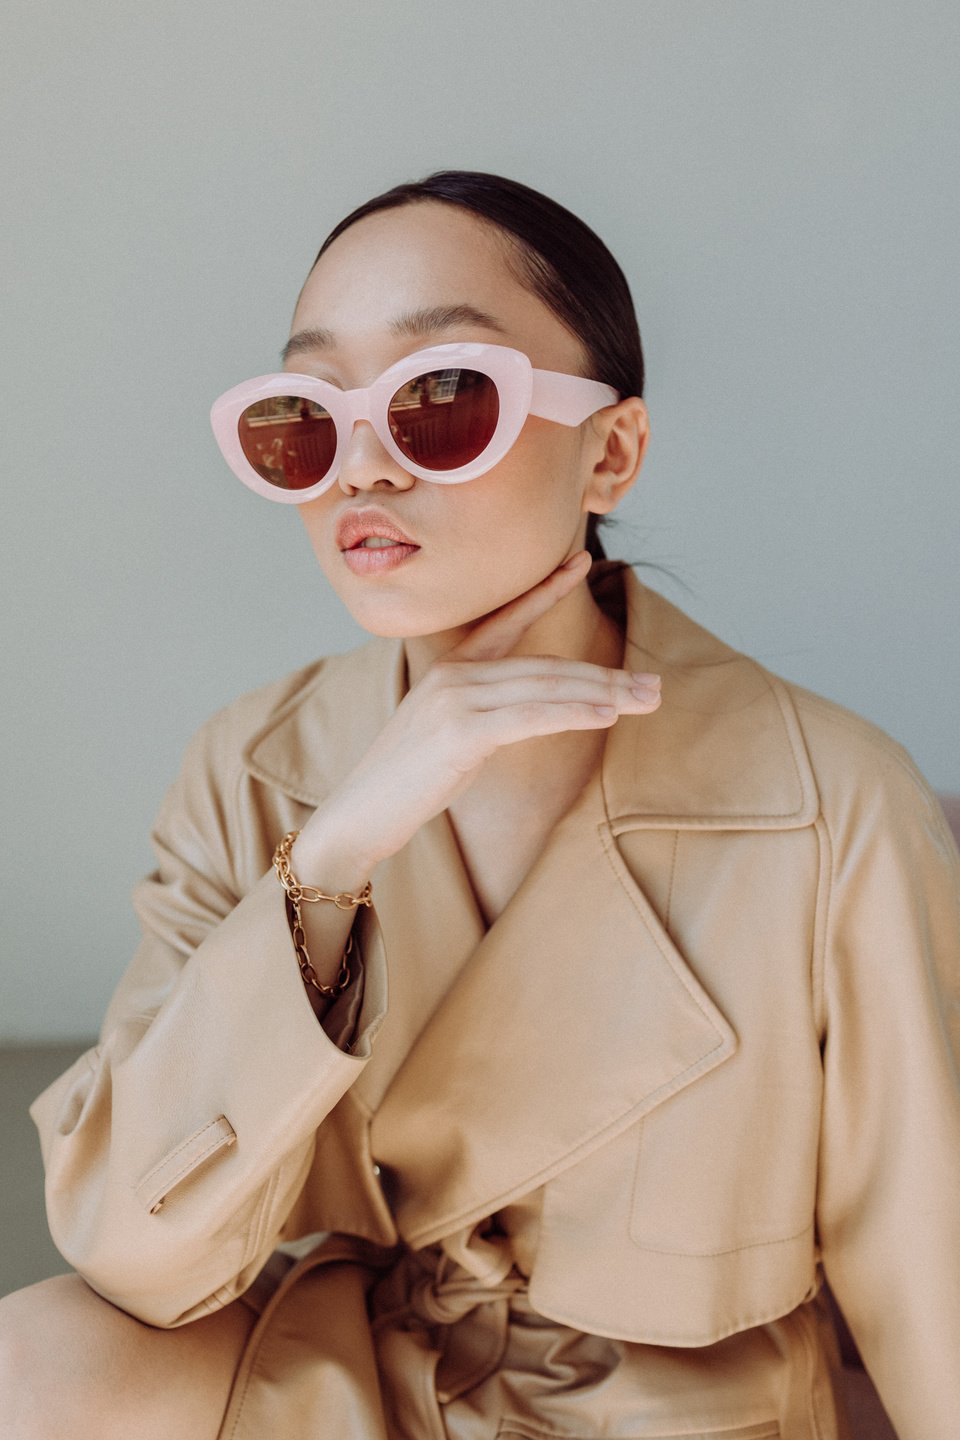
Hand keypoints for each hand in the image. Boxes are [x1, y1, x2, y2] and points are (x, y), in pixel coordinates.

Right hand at [297, 551, 660, 874]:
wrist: (360, 813)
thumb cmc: (406, 782)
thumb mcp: (449, 736)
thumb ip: (486, 713)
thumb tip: (533, 713)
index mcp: (450, 669)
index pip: (505, 618)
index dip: (546, 588)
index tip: (582, 561)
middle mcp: (453, 674)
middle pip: (545, 664)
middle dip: (605, 674)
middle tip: (654, 684)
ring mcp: (455, 699)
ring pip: (545, 687)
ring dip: (604, 694)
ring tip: (646, 699)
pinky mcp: (461, 731)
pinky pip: (531, 716)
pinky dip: (573, 712)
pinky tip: (607, 714)